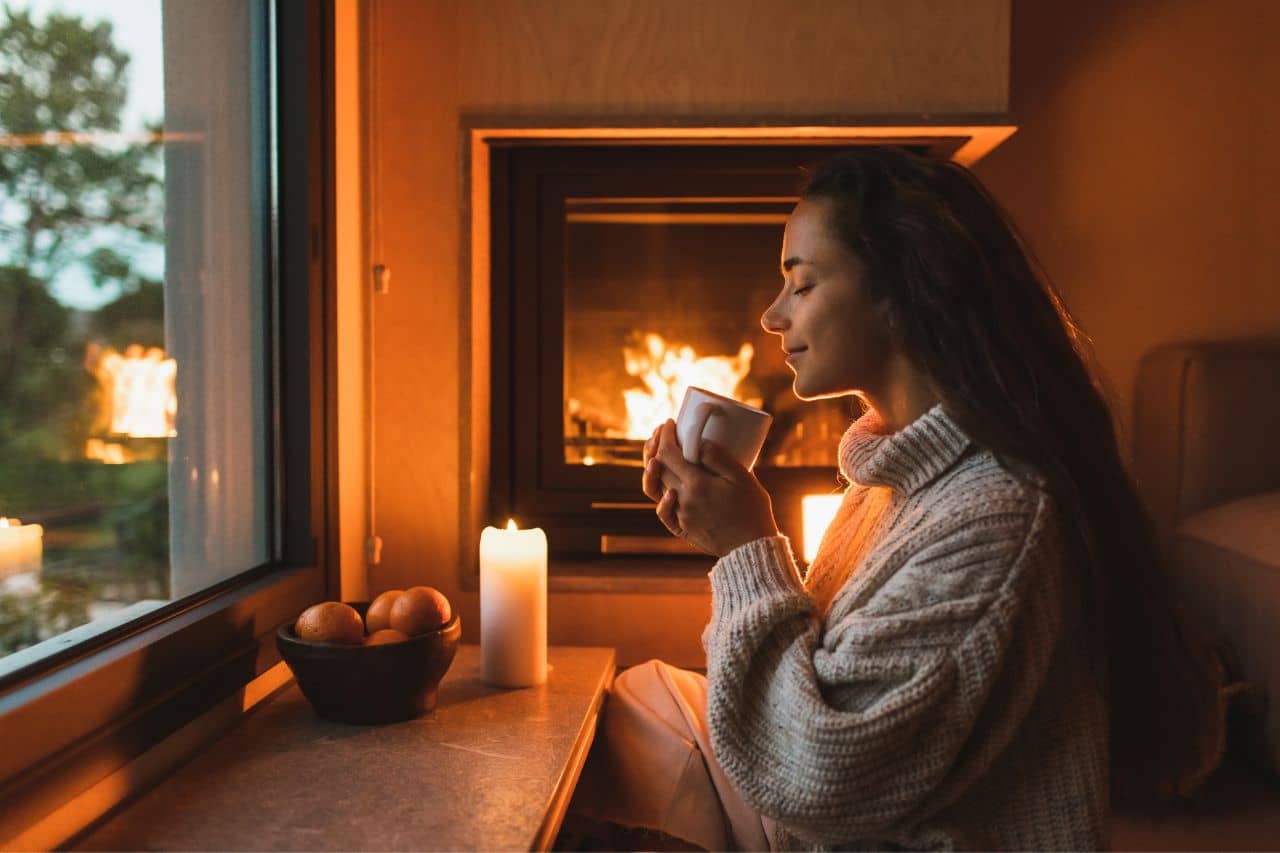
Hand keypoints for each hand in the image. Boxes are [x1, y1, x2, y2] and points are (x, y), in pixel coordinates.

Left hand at [641, 419, 777, 556]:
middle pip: (658, 468)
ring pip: (655, 489)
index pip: (669, 454)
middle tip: (663, 433)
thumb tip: (699, 441)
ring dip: (651, 469)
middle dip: (657, 446)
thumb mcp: (743, 478)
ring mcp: (680, 515)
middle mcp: (682, 499)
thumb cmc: (752, 510)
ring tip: (655, 456)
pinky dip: (660, 497)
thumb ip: (719, 458)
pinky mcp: (683, 528)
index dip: (666, 436)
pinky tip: (665, 488)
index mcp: (696, 484)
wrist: (751, 548)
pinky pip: (663, 512)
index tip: (670, 423)